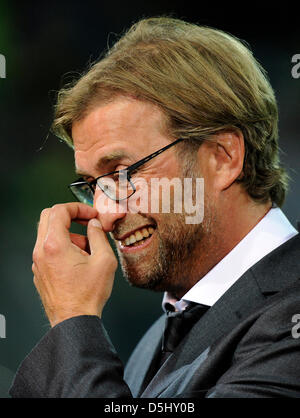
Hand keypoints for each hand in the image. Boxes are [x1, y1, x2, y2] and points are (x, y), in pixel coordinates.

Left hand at [32, 203, 117, 326]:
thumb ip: (99, 236)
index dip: (78, 208)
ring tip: (87, 249)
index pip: (60, 211)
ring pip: (48, 234)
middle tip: (87, 222)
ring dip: (68, 233)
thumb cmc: (87, 295)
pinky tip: (78, 260)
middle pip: (49, 217)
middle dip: (70, 216)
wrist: (74, 321)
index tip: (91, 214)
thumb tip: (95, 225)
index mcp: (55, 245)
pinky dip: (62, 246)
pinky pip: (48, 249)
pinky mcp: (40, 271)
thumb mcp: (104, 260)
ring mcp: (38, 262)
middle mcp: (41, 251)